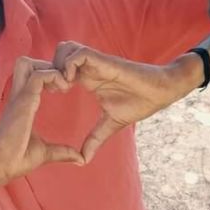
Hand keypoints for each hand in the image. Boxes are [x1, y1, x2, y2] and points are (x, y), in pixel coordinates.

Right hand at [0, 56, 83, 182]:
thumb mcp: (45, 152)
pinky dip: (53, 76)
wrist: (1, 166)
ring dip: (47, 68)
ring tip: (62, 84)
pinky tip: (63, 89)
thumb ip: (62, 151)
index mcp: (22, 104)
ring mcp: (19, 96)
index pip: (30, 75)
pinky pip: (38, 75)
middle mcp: (18, 96)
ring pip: (27, 62)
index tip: (62, 89)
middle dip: (46, 65)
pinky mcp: (23, 101)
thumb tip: (80, 159)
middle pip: (25, 63)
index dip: (48, 75)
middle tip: (62, 82)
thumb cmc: (17, 159)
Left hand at [54, 42, 182, 163]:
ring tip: (63, 86)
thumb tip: (83, 160)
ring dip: (58, 65)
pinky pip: (79, 53)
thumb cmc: (138, 103)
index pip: (59, 69)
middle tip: (52, 89)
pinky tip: (72, 82)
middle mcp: (88, 68)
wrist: (161, 92)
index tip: (51, 96)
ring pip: (65, 49)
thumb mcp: (110, 124)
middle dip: (49, 69)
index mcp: (87, 79)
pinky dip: (70, 65)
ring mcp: (95, 62)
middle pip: (57, 54)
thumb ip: (95, 139)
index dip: (49, 80)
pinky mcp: (104, 60)